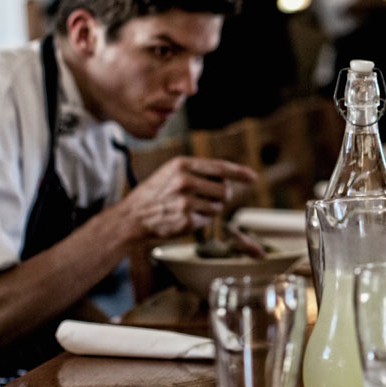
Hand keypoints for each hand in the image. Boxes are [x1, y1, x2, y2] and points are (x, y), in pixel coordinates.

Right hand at [121, 156, 258, 239]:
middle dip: (222, 196)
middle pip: (225, 190)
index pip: (219, 167)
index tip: (252, 177)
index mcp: (181, 164)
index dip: (239, 172)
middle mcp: (184, 181)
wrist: (133, 216)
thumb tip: (231, 178)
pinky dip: (200, 222)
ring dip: (210, 209)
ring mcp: (185, 202)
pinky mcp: (186, 221)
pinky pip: (207, 221)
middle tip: (208, 198)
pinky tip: (183, 218)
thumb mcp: (171, 171)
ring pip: (218, 207)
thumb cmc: (156, 193)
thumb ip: (198, 170)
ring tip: (190, 207)